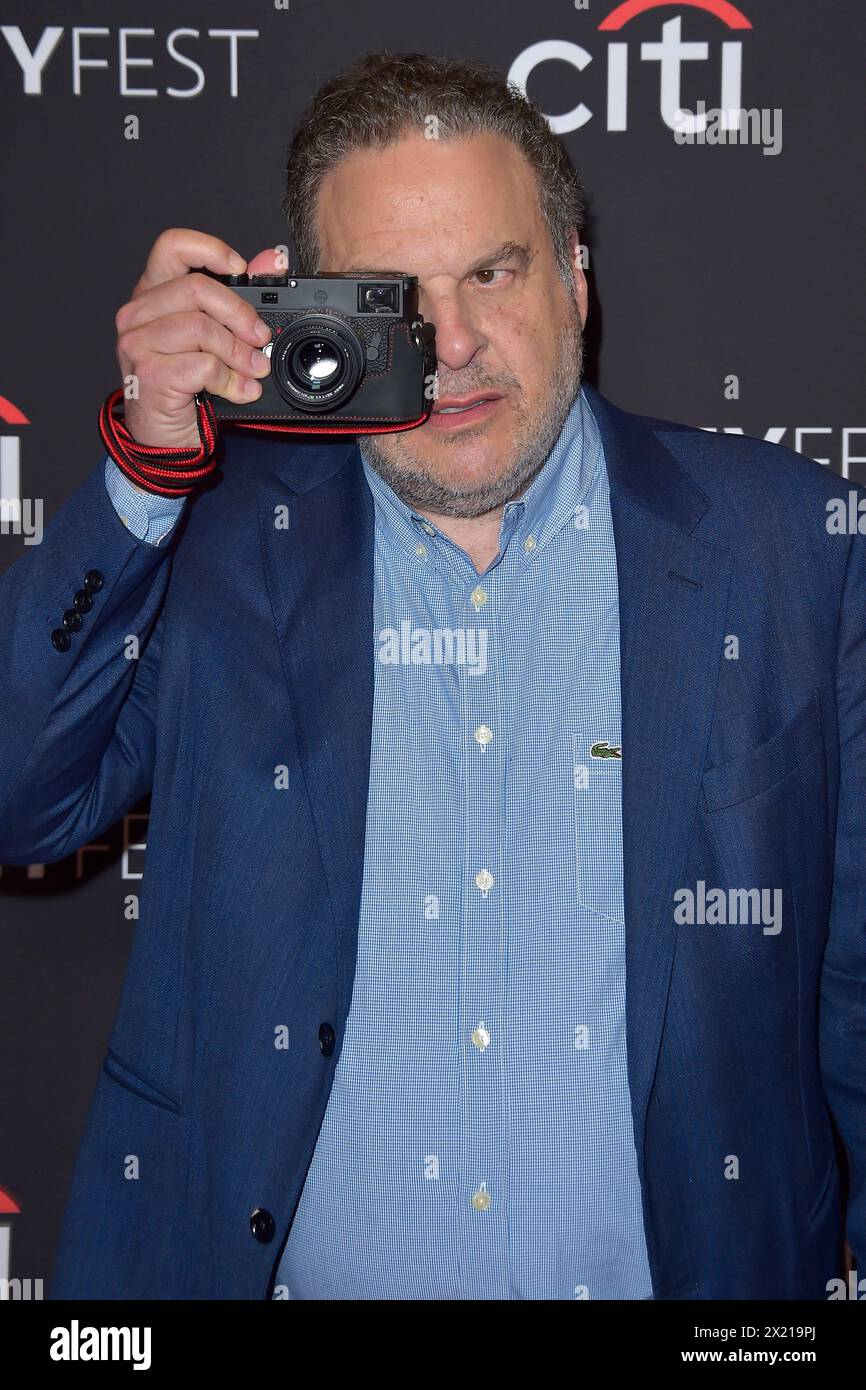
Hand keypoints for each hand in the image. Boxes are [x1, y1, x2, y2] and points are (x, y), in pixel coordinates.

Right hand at [114, 229, 282, 449]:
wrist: (163, 436)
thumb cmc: (186, 384)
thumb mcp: (215, 336)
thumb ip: (240, 296)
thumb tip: (273, 261)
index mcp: (152, 294)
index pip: (172, 246)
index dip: (210, 249)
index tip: (241, 269)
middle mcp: (137, 313)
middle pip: (197, 288)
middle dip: (240, 314)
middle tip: (261, 338)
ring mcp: (138, 343)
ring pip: (202, 328)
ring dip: (239, 353)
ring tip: (254, 371)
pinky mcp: (148, 373)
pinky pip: (202, 365)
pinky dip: (231, 380)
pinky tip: (241, 391)